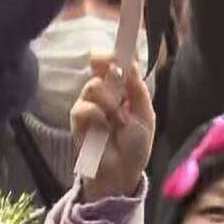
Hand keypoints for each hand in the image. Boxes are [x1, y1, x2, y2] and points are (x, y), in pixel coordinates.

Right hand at [71, 55, 155, 201]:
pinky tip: (104, 127)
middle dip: (110, 71)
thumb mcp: (145, 116)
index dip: (114, 54)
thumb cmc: (135, 146)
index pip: (116, 63)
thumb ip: (138, 91)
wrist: (122, 172)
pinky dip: (96, 116)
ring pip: (92, 86)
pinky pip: (83, 107)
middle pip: (100, 66)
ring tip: (118, 122)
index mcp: (124, 89)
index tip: (117, 52)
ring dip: (109, 103)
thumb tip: (130, 65)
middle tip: (120, 86)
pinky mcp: (78, 119)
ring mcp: (90, 104)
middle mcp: (105, 92)